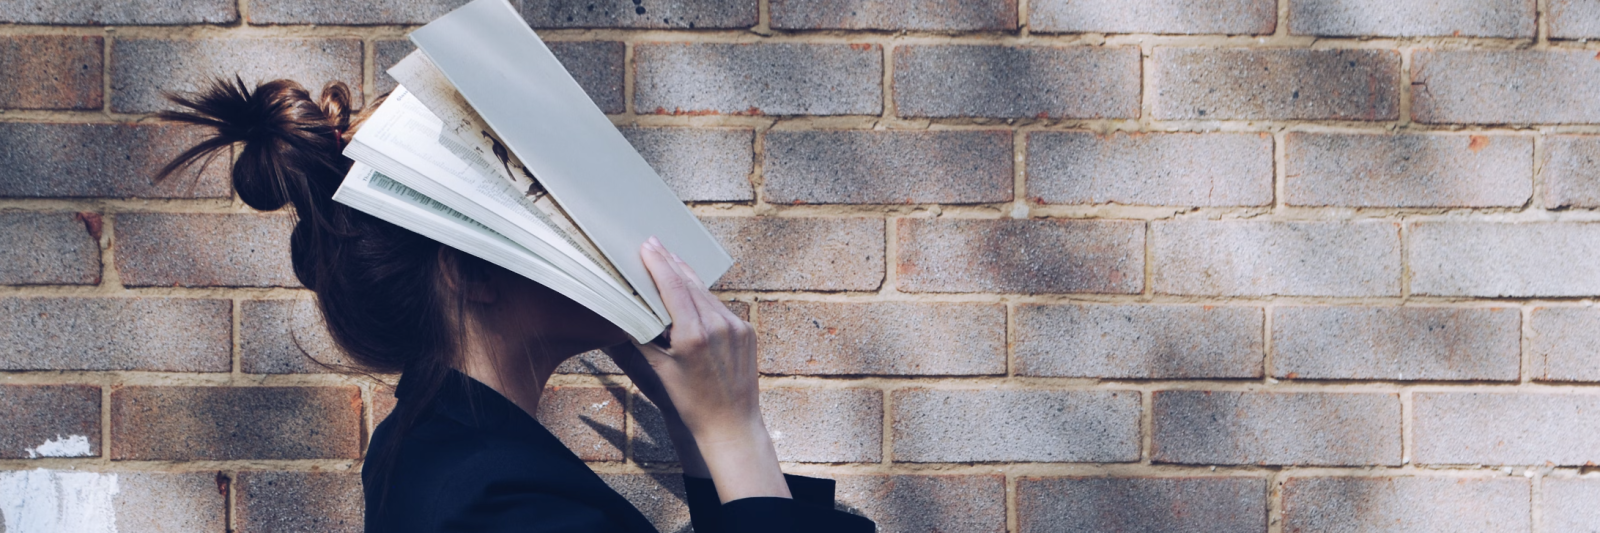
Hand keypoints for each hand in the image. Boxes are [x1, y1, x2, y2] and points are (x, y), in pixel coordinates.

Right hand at [620, 236, 788, 501]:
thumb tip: (630, 313)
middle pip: (690, 284)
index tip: (648, 245)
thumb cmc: (693, 403)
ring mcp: (736, 326)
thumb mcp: (662, 371)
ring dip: (687, 277)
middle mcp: (718, 325)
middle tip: (654, 243)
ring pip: (706, 293)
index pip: (673, 288)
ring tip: (670, 260)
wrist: (731, 424)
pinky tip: (691, 291)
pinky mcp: (747, 331)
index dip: (659, 264)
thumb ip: (645, 338)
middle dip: (671, 263)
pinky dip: (703, 297)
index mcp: (694, 335)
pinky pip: (720, 307)